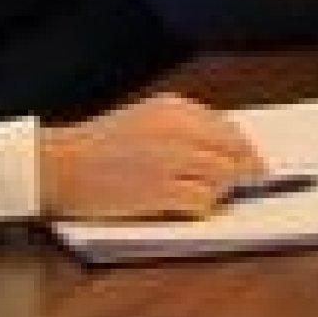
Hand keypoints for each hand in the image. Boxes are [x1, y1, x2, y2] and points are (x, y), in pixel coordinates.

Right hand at [37, 92, 264, 220]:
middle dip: (242, 172)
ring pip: (224, 177)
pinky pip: (204, 202)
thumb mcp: (145, 121)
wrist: (63, 165)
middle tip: (242, 186)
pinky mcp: (162, 190)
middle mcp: (176, 128)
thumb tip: (229, 152)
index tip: (254, 166)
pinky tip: (185, 206)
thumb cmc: (101, 146)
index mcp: (173, 108)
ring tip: (199, 194)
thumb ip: (184, 130)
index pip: (229, 128)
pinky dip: (202, 208)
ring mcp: (170, 160)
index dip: (245, 150)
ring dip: (220, 191)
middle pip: (233, 152)